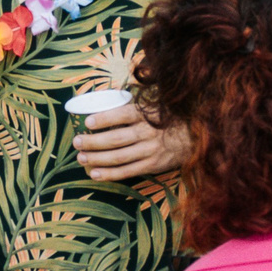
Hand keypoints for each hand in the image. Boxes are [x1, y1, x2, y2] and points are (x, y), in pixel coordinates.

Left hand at [71, 102, 190, 183]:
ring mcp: (150, 151)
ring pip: (118, 157)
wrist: (195, 136)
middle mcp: (148, 132)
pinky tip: (94, 174)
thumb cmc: (168, 117)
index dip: (103, 119)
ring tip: (81, 157)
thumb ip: (135, 102)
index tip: (87, 122)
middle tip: (76, 142)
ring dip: (96, 158)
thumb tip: (106, 96)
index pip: (122, 115)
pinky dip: (109, 174)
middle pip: (115, 139)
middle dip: (92, 142)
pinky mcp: (152, 165)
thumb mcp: (156, 103)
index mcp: (147, 114)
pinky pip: (127, 171)